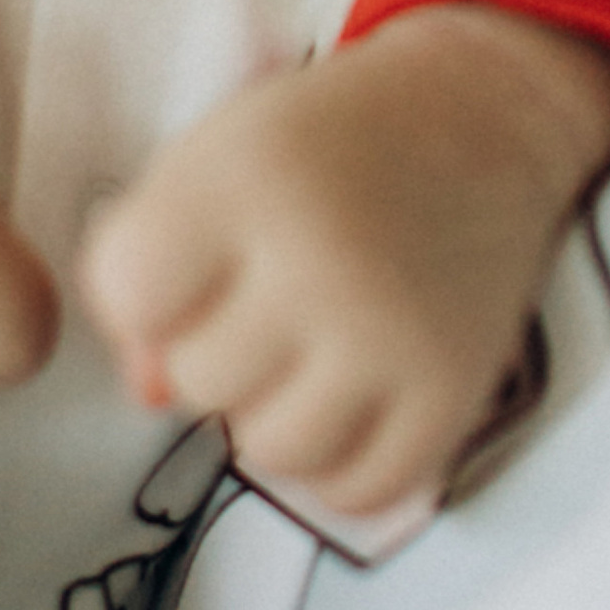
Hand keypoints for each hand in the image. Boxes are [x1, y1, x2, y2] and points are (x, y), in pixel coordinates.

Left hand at [78, 7, 609, 521]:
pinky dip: (342, 461)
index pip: (129, 293)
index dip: (143, 294)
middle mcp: (319, 257)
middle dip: (213, 347)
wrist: (480, 117)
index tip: (188, 265)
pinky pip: (355, 492)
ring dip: (273, 411)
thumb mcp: (219, 155)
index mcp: (248, 175)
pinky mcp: (455, 393)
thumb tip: (148, 394)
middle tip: (266, 295)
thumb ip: (152, 262)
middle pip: (194, 381)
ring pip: (268, 451)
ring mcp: (392, 335)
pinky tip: (354, 395)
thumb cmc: (325, 138)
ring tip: (308, 348)